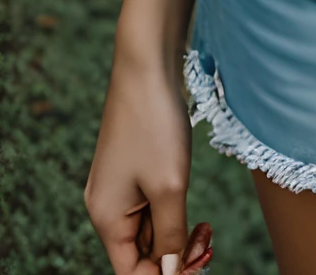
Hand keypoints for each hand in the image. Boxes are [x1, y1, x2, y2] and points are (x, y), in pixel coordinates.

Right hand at [85, 49, 192, 274]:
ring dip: (177, 236)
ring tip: (207, 227)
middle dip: (175, 257)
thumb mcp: (170, 187)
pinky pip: (152, 207)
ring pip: (150, 232)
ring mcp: (119, 187)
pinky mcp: (133, 170)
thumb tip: (169, 272)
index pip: (131, 273)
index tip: (200, 262)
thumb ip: (170, 238)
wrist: (147, 63)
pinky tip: (191, 205)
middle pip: (140, 255)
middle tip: (209, 242)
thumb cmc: (155, 123)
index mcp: (106, 218)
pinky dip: (174, 213)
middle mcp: (106, 207)